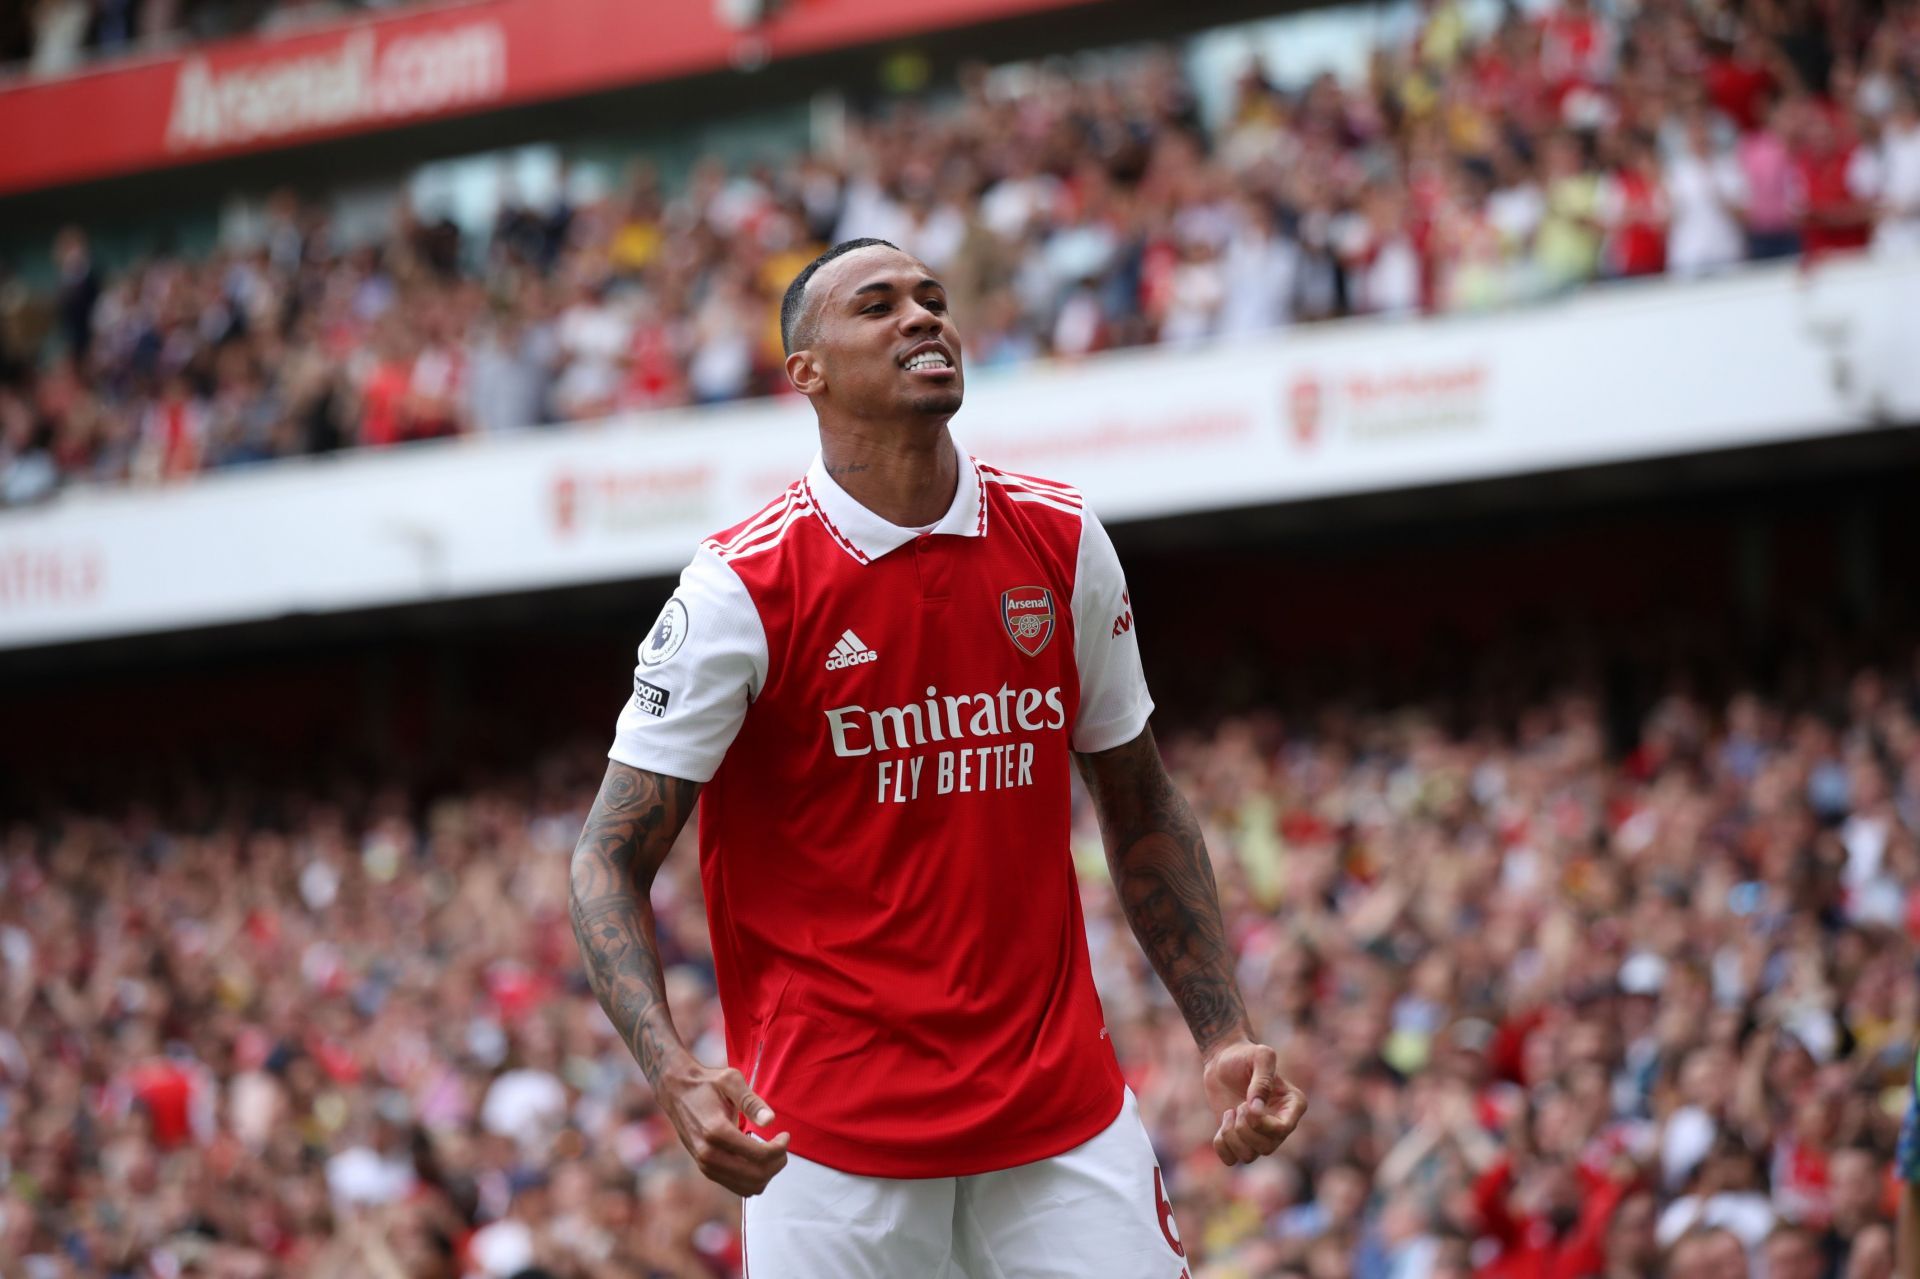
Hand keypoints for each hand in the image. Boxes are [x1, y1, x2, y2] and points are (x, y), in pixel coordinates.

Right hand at [655, 1055, 790, 1195]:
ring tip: (771, 1151)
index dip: (779, 1149)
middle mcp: (709, 1154)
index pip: (759, 1156)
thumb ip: (751, 1101)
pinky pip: (737, 1187)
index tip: (785, 1135)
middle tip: (781, 1144)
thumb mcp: (730, 1081)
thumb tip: (770, 1120)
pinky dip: (754, 1178)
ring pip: (748, 1188)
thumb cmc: (706, 1084)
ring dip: (767, 1173)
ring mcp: (706, 1165)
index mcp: (716, 1131)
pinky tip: (756, 1158)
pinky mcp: (706, 1170)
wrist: (676, 1092)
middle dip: (777, 1162)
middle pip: (756, 1176)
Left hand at [1203, 1038, 1306, 1165]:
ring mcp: (1260, 1134)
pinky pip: (1231, 1160)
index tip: (1246, 1104)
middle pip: (1266, 1148)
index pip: (1283, 1130)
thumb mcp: (1260, 1056)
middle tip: (1238, 1106)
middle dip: (1245, 1129)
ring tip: (1230, 1112)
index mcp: (1293, 1106)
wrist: (1223, 1060)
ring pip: (1249, 1156)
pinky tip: (1224, 1122)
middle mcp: (1280, 1125)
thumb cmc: (1245, 1055)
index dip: (1261, 1123)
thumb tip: (1257, 1109)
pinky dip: (1222, 1145)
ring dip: (1232, 1136)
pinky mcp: (1240, 1139)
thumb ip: (1262, 1079)